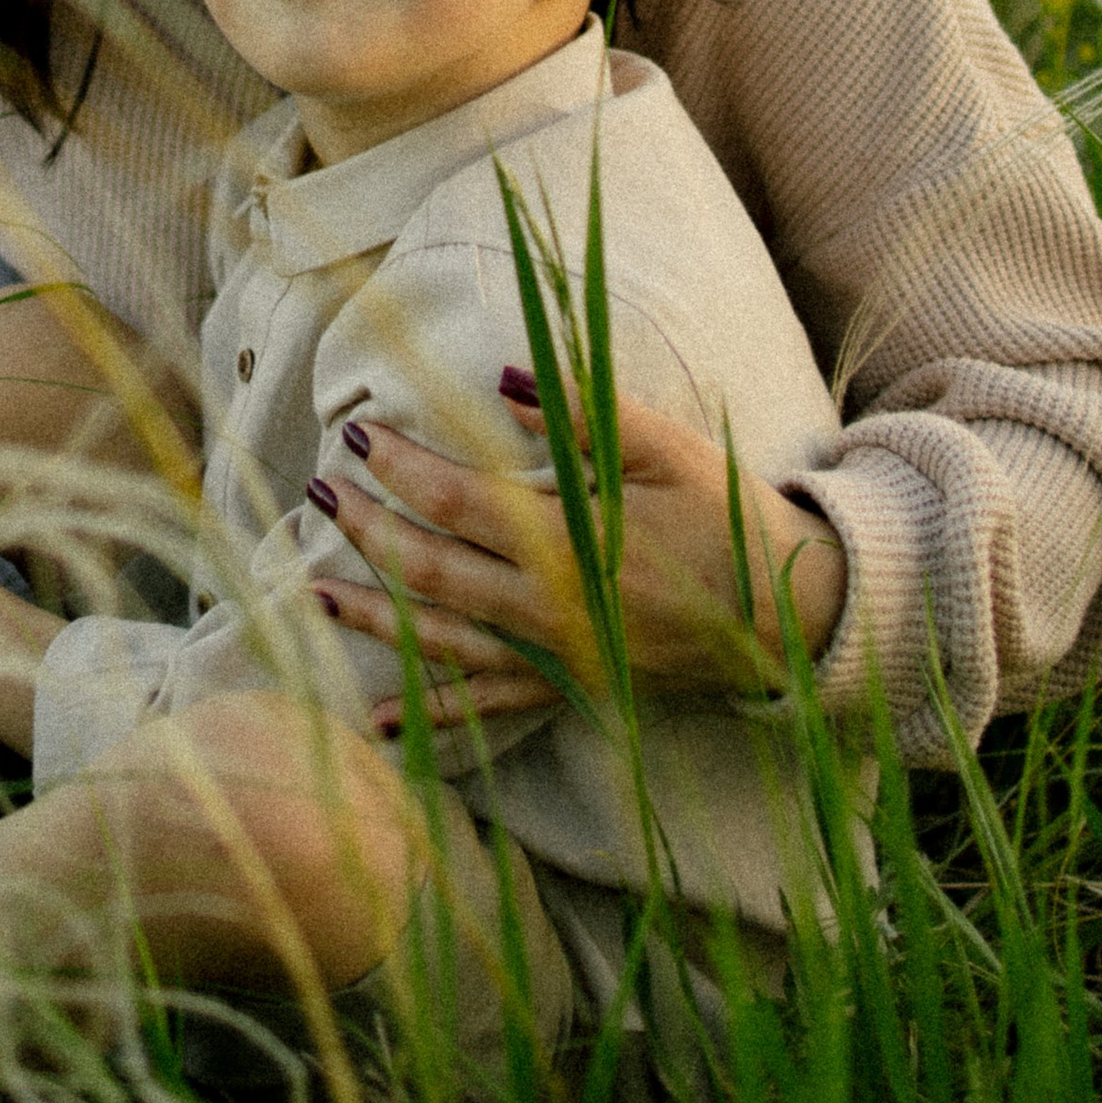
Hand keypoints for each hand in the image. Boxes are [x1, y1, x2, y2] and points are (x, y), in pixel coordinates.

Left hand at [315, 380, 847, 736]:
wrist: (791, 616)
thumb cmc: (728, 517)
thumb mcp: (667, 450)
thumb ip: (582, 413)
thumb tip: (501, 378)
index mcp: (571, 541)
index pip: (461, 500)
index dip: (402, 469)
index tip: (359, 436)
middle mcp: (549, 608)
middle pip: (433, 572)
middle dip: (367, 533)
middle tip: (318, 496)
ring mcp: (555, 657)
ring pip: (443, 642)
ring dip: (373, 619)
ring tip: (311, 596)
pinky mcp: (569, 689)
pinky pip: (488, 707)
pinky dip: (431, 712)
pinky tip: (376, 724)